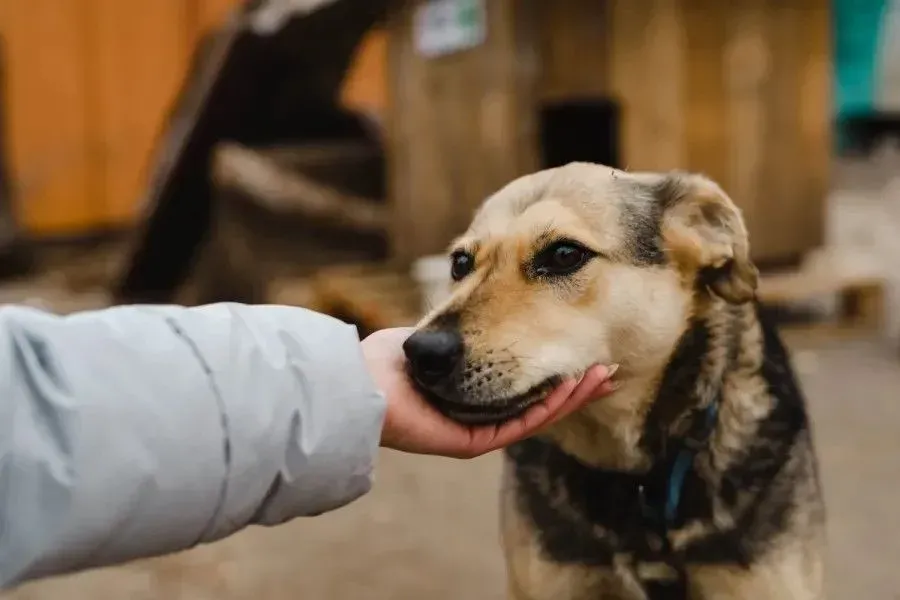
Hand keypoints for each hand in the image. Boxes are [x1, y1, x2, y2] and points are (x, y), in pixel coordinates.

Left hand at [361, 327, 616, 458]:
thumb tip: (487, 302)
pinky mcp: (473, 444)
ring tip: (605, 373)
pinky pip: (521, 425)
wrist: (354, 384)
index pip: (527, 383)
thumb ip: (464, 331)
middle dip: (577, 383)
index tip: (584, 350)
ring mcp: (479, 433)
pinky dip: (551, 406)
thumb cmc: (385, 358)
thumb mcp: (435, 336)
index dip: (558, 369)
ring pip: (539, 415)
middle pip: (542, 402)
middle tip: (609, 365)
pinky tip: (576, 384)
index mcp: (472, 393)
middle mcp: (480, 417)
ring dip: (575, 395)